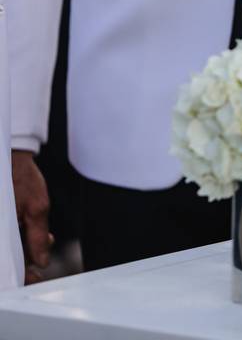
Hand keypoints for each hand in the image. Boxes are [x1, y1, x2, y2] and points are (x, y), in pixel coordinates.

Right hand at [12, 150, 51, 283]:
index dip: (19, 274)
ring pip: (7, 246)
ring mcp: (0, 223)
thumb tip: (40, 260)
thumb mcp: (37, 207)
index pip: (7, 263)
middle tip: (41, 258)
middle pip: (6, 255)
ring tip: (43, 240)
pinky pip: (6, 235)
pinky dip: (18, 237)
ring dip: (23, 248)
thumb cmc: (21, 177)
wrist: (11, 156)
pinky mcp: (1, 220)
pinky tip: (32, 232)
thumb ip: (37, 236)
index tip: (33, 278)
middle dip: (24, 259)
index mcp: (2, 230)